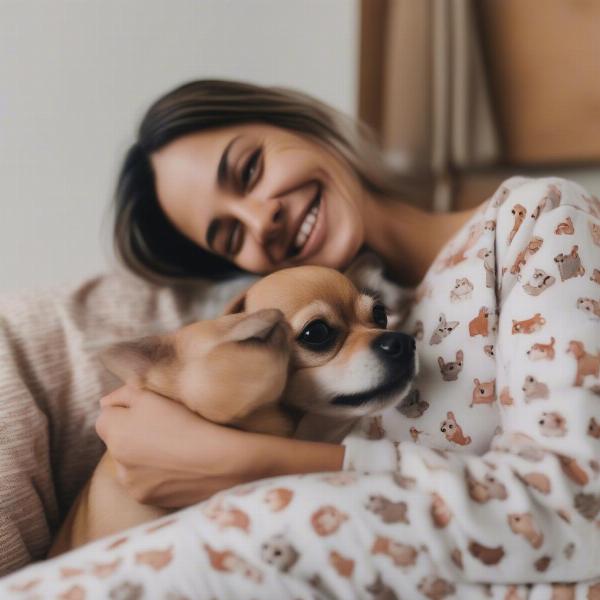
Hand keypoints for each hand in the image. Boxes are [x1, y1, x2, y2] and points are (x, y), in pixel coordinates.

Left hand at [95, 385, 267, 507]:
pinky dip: (154, 475)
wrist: (218, 461)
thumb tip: (105, 403)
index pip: (106, 416)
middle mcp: (116, 461)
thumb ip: (125, 394)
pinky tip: (176, 467)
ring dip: (141, 456)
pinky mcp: (146, 499)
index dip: (126, 410)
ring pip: (129, 463)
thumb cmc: (188, 422)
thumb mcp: (155, 396)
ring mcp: (130, 484)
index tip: (149, 410)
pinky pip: (143, 482)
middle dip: (131, 434)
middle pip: (116, 440)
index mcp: (115, 432)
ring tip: (173, 449)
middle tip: (164, 428)